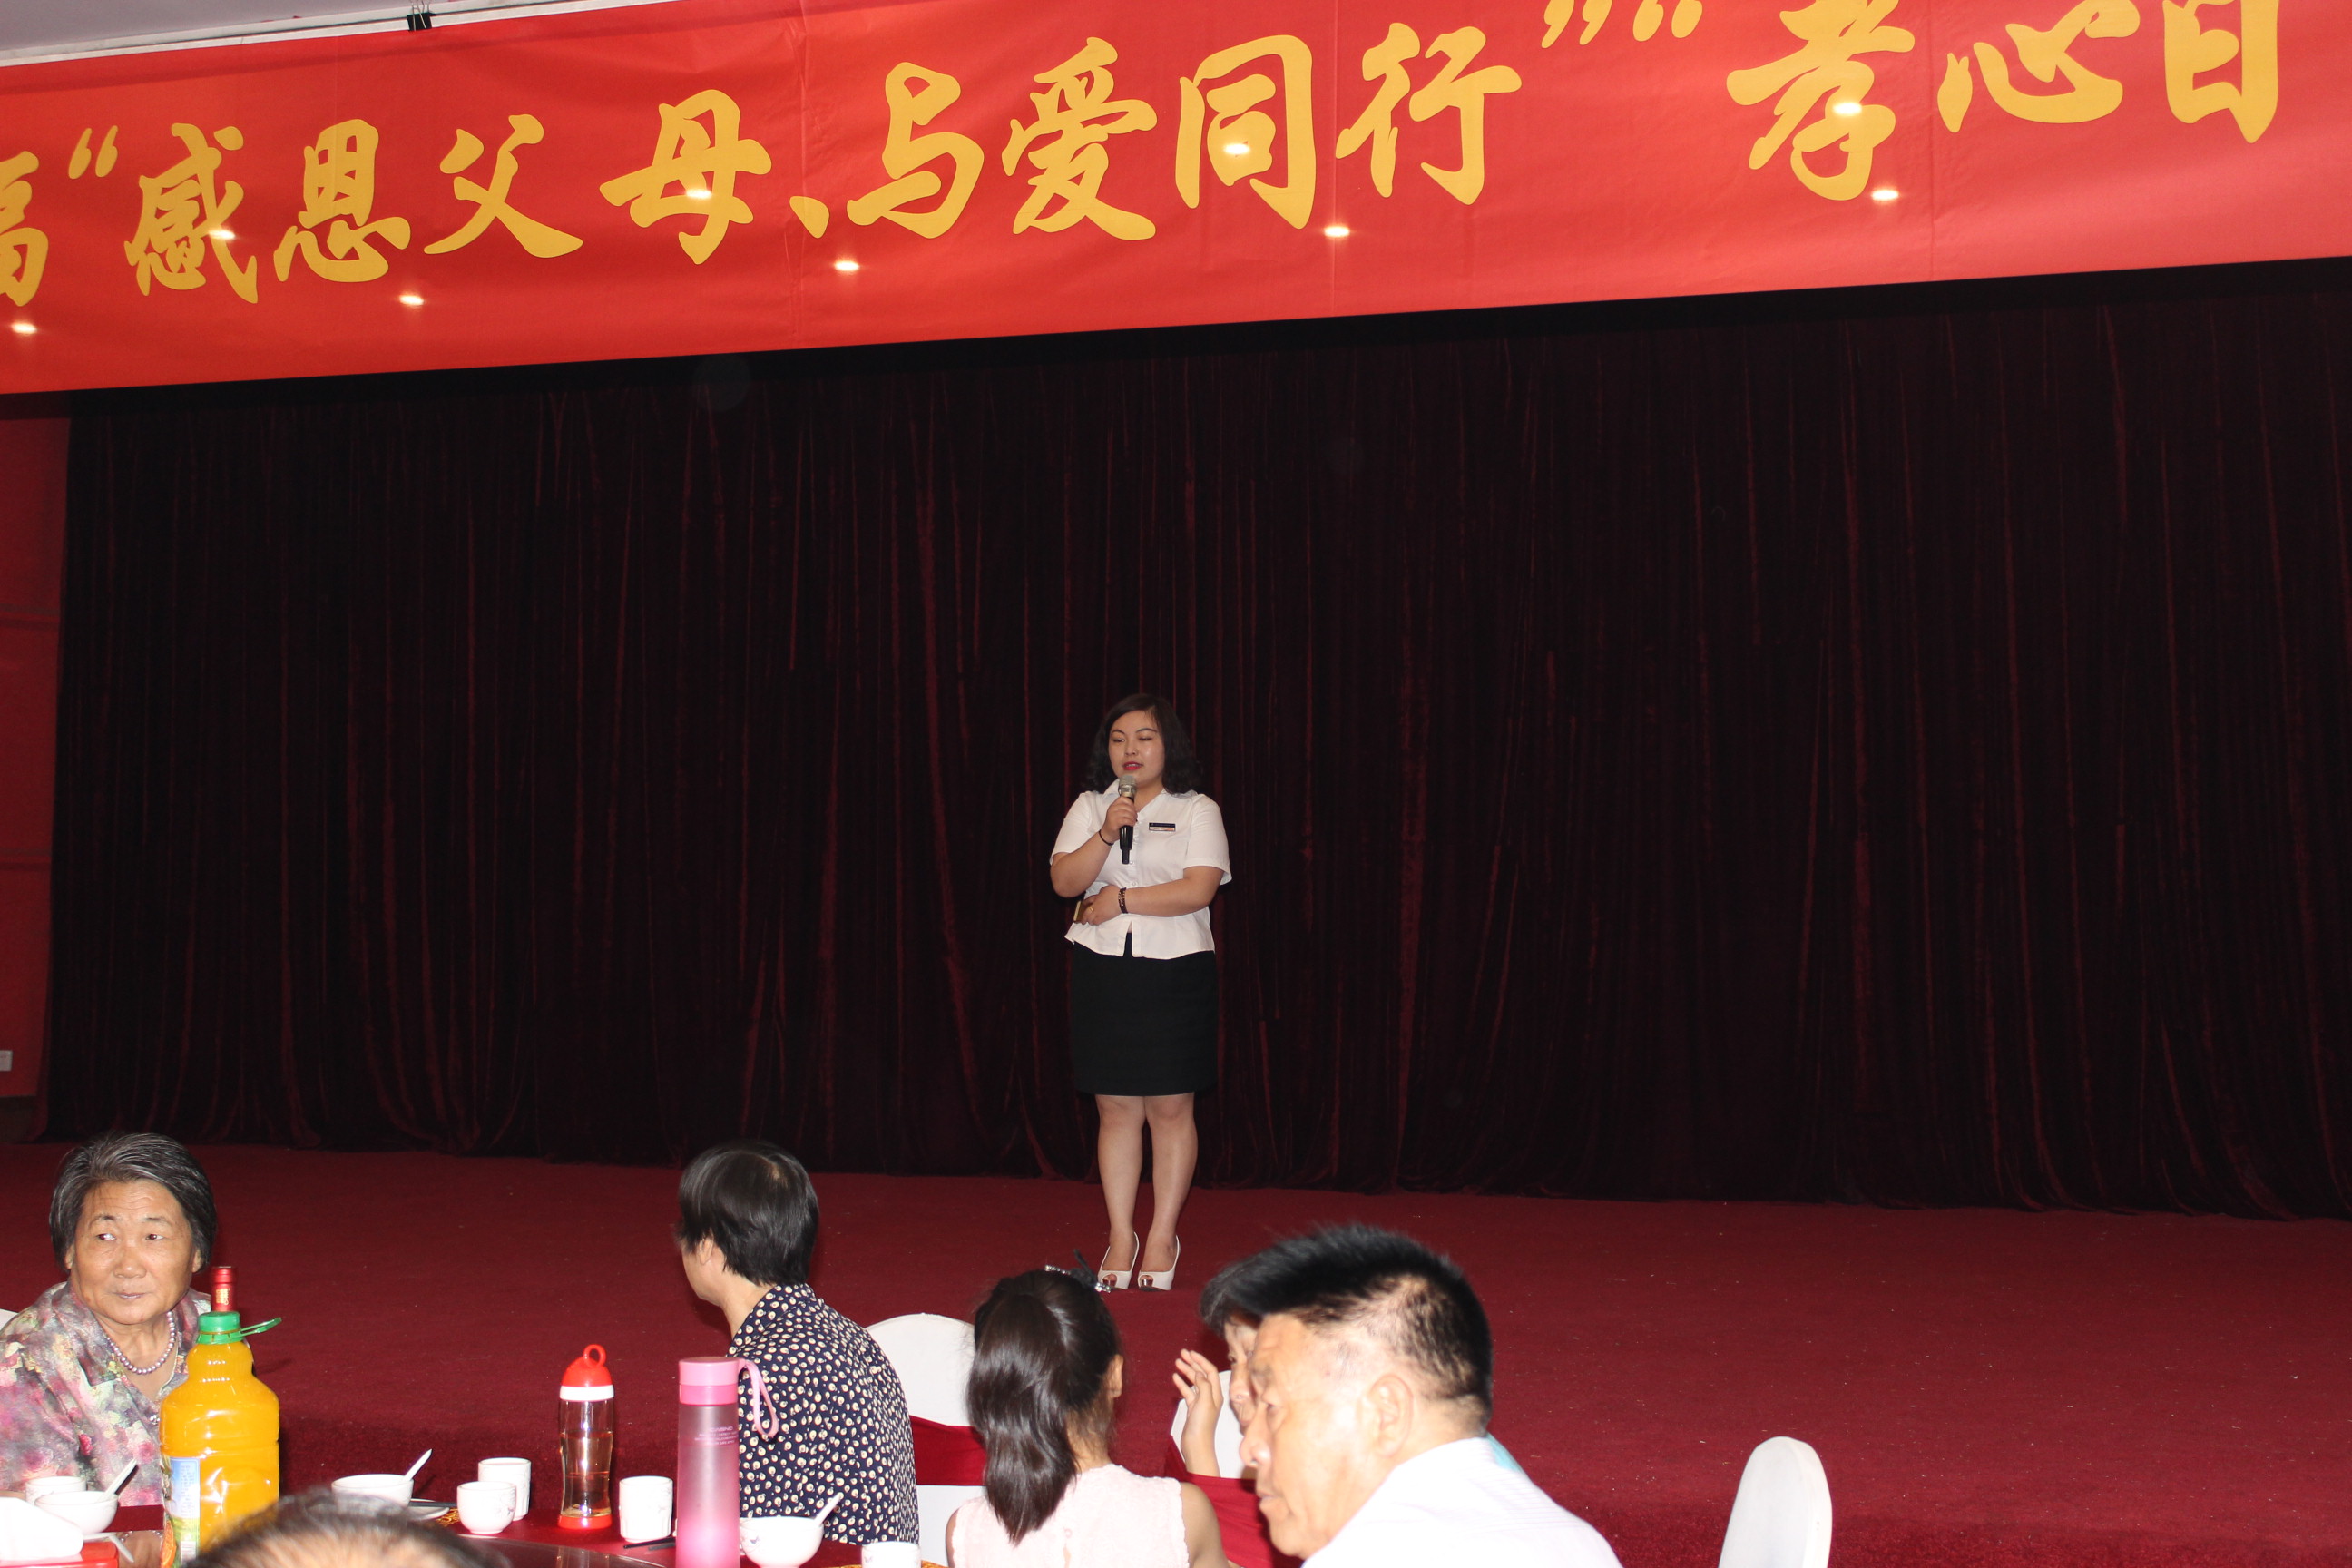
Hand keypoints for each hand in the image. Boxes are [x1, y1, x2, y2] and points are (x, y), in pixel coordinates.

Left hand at [1081, 885, 1122, 924]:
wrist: (1121, 901)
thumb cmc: (1114, 893)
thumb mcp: (1105, 889)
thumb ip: (1100, 892)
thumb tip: (1100, 894)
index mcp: (1095, 898)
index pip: (1087, 901)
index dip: (1084, 903)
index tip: (1082, 904)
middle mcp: (1095, 907)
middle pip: (1086, 913)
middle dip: (1083, 917)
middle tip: (1082, 920)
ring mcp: (1099, 913)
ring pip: (1091, 919)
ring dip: (1089, 921)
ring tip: (1088, 922)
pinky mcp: (1105, 918)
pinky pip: (1097, 922)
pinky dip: (1095, 923)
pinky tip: (1095, 923)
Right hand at [1100, 795, 1138, 844]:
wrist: (1107, 833)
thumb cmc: (1113, 824)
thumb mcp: (1117, 814)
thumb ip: (1124, 809)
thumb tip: (1135, 808)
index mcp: (1113, 806)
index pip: (1122, 799)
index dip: (1130, 802)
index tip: (1133, 808)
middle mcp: (1112, 809)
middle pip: (1126, 806)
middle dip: (1133, 811)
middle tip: (1135, 816)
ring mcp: (1112, 816)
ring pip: (1127, 813)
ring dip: (1133, 817)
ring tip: (1133, 820)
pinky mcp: (1114, 823)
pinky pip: (1126, 820)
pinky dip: (1131, 822)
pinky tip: (1132, 823)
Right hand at [1172, 1349, 1224, 1475]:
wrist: (1196, 1445)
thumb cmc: (1202, 1425)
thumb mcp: (1205, 1402)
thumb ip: (1204, 1385)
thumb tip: (1199, 1373)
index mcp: (1216, 1393)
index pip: (1210, 1371)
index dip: (1201, 1360)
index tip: (1191, 1353)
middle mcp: (1210, 1396)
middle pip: (1202, 1374)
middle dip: (1193, 1363)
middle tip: (1182, 1353)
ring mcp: (1201, 1402)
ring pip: (1194, 1382)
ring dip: (1186, 1371)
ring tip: (1177, 1362)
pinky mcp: (1193, 1409)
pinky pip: (1188, 1392)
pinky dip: (1182, 1384)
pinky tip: (1175, 1377)